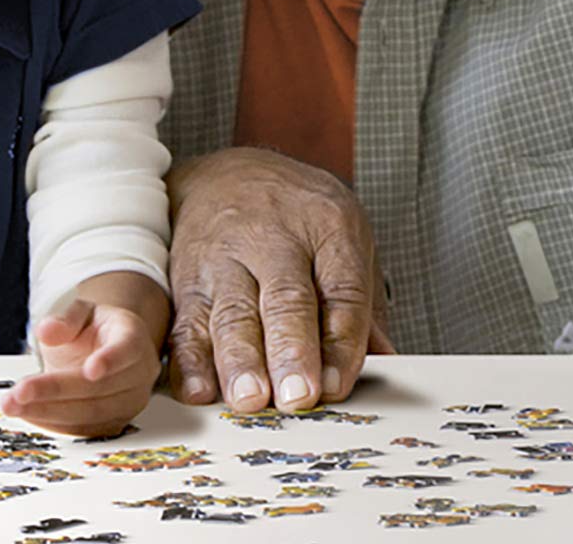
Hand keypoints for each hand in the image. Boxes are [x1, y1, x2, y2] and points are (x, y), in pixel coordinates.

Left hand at [3, 287, 162, 437]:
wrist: (106, 351)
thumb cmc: (95, 331)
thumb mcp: (81, 313)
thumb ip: (66, 320)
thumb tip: (46, 331)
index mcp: (132, 338)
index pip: (127, 350)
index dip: (110, 360)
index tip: (90, 370)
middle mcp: (138, 374)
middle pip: (100, 388)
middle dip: (57, 391)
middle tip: (20, 391)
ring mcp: (129, 402)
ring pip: (91, 414)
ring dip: (49, 412)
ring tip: (14, 405)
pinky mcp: (114, 423)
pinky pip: (84, 429)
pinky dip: (53, 423)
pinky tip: (28, 413)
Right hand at [166, 148, 393, 413]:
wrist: (223, 174)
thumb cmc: (298, 218)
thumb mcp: (344, 238)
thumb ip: (363, 306)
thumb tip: (387, 364)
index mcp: (329, 227)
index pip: (342, 289)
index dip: (340, 341)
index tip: (337, 386)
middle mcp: (275, 238)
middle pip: (286, 300)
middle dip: (290, 350)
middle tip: (297, 396)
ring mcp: (225, 258)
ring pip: (232, 312)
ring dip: (240, 361)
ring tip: (249, 399)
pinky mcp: (186, 280)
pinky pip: (185, 322)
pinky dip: (189, 360)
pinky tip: (199, 390)